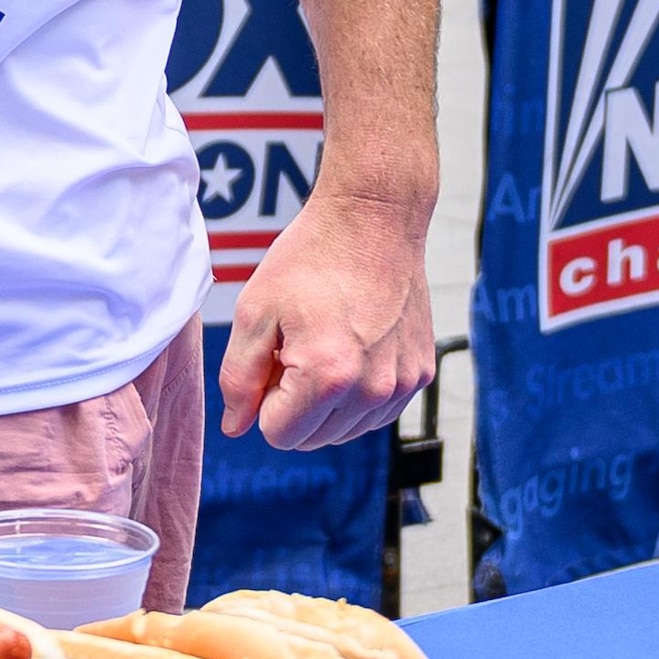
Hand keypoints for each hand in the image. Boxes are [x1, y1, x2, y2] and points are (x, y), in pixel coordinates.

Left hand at [215, 181, 434, 449]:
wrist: (374, 219)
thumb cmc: (310, 258)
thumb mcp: (254, 312)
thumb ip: (238, 378)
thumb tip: (237, 427)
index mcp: (326, 375)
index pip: (278, 434)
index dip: (265, 398)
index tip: (275, 355)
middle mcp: (372, 389)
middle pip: (312, 439)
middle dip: (295, 403)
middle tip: (298, 345)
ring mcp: (402, 384)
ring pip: (345, 431)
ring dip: (327, 402)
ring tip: (327, 343)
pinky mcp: (421, 374)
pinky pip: (376, 413)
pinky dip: (358, 393)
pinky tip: (353, 349)